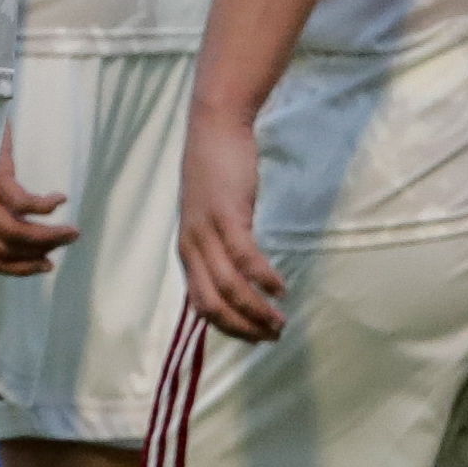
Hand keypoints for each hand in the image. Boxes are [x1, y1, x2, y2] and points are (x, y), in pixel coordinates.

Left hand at [0, 129, 79, 277]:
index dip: (18, 269)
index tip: (45, 266)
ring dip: (50, 236)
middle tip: (69, 241)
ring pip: (16, 231)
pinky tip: (60, 200)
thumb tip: (31, 247)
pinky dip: (46, 206)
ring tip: (72, 230)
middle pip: (6, 248)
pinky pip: (23, 203)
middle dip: (42, 252)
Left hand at [175, 103, 282, 340]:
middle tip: (273, 336)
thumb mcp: (211, 218)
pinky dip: (262, 278)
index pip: (201, 305)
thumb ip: (219, 247)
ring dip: (256, 310)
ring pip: (228, 287)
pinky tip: (280, 289)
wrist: (214, 129)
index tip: (255, 337)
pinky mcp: (226, 215)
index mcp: (187, 251)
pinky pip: (244, 257)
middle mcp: (190, 246)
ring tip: (279, 321)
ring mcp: (206, 231)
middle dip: (243, 327)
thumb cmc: (216, 174)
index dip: (228, 327)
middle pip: (212, 304)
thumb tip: (239, 277)